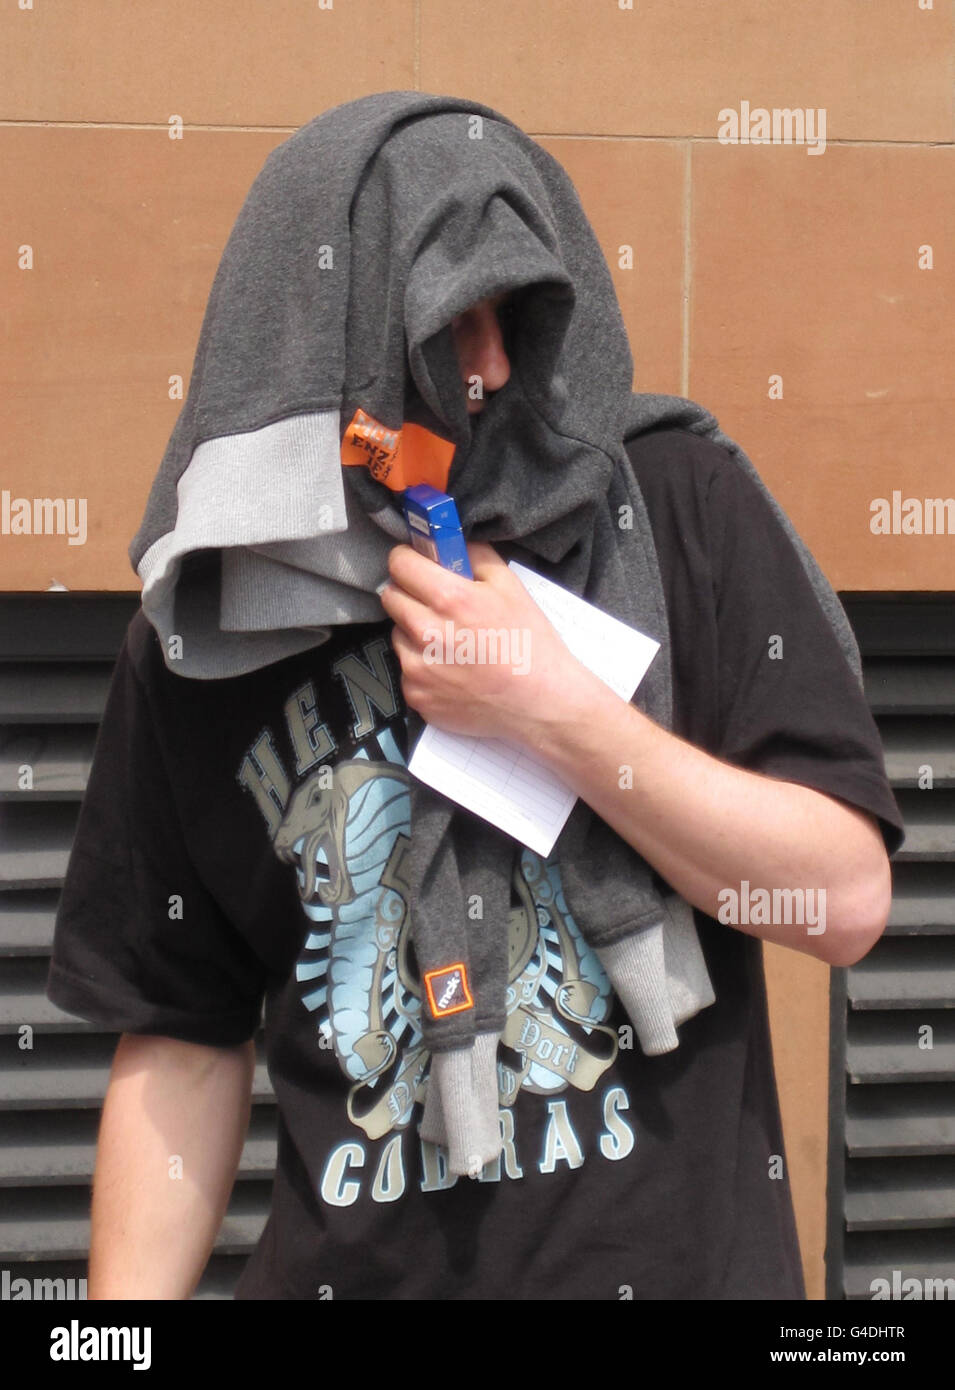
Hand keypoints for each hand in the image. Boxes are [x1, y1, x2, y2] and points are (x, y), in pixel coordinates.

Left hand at [378, 541, 586, 742]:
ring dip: (414, 632)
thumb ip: (476, 555)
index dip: (408, 560)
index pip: (399, 564)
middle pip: (391, 597)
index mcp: (449, 599)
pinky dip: (422, 666)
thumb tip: (450, 542)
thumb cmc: (530, 644)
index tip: (416, 565)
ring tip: (449, 642)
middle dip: (409, 594)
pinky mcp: (416, 696)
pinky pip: (405, 669)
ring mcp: (417, 668)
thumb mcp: (511, 586)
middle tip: (435, 604)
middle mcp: (426, 633)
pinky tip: (451, 669)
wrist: (540, 703)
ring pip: (397, 634)